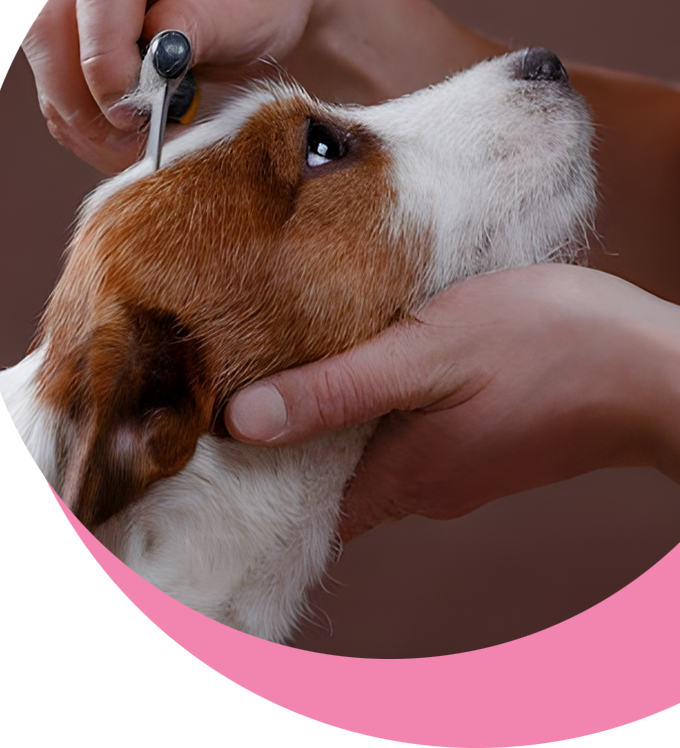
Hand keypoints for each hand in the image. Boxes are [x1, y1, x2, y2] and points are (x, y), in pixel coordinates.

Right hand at [20, 0, 503, 173]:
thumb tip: (153, 64)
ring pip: (49, 67)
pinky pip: (67, 90)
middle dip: (85, 96)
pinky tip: (136, 145)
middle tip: (134, 143)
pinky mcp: (96, 41)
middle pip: (49, 27)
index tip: (138, 107)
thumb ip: (201, 29)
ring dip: (84, 121)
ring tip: (141, 152)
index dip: (108, 52)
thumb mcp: (260, 3)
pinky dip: (91, 128)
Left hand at [224, 265, 679, 542]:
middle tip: (255, 374)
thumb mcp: (426, 352)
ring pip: (373, 452)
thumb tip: (243, 422)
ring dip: (341, 413)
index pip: (300, 506)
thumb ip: (335, 390)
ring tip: (311, 355)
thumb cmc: (548, 349)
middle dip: (293, 436)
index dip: (255, 475)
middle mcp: (425, 487)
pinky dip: (385, 403)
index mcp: (400, 475)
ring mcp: (458, 468)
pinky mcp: (483, 441)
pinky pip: (413, 433)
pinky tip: (383, 357)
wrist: (653, 369)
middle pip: (332, 478)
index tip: (218, 432)